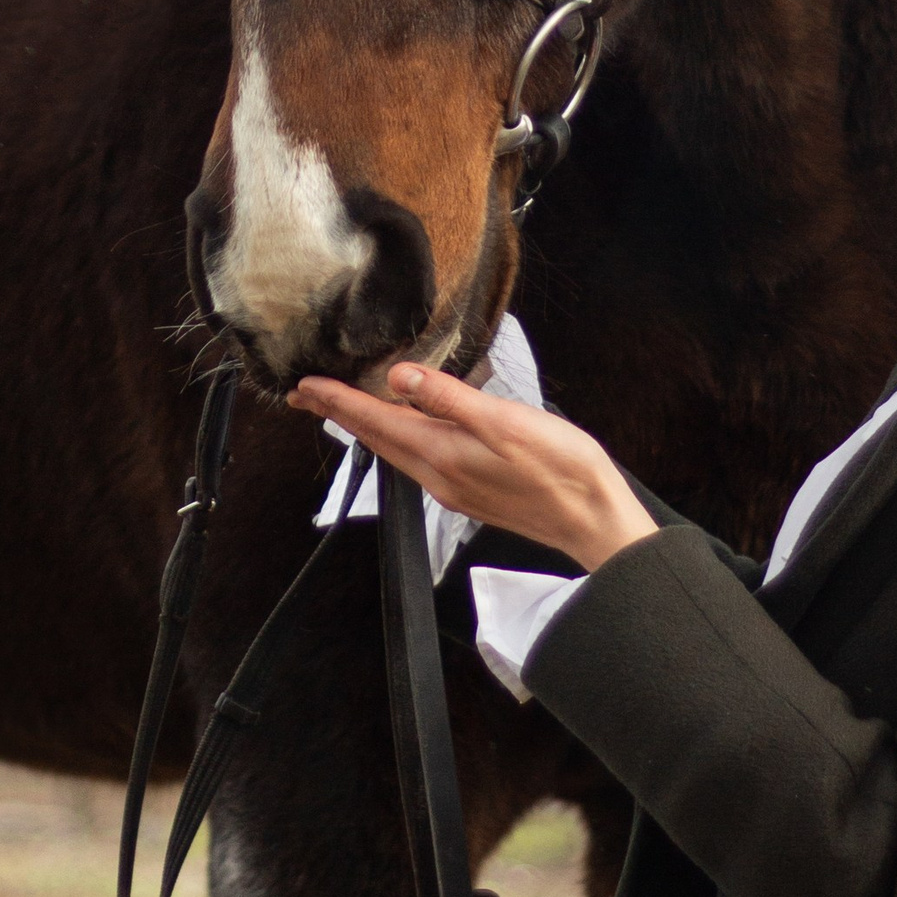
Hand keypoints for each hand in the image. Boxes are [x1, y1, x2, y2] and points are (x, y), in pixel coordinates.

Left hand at [288, 364, 658, 572]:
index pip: (375, 422)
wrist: (592, 519)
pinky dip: (398, 440)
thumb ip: (449, 398)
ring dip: (366, 427)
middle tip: (307, 395)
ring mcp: (454, 487)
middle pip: (377, 439)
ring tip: (344, 408)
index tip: (303, 387)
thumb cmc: (559, 468)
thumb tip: (399, 377)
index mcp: (441, 453)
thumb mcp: (505, 422)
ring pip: (395, 452)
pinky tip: (404, 431)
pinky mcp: (472, 491)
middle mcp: (438, 475)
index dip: (338, 401)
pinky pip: (418, 461)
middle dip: (340, 415)